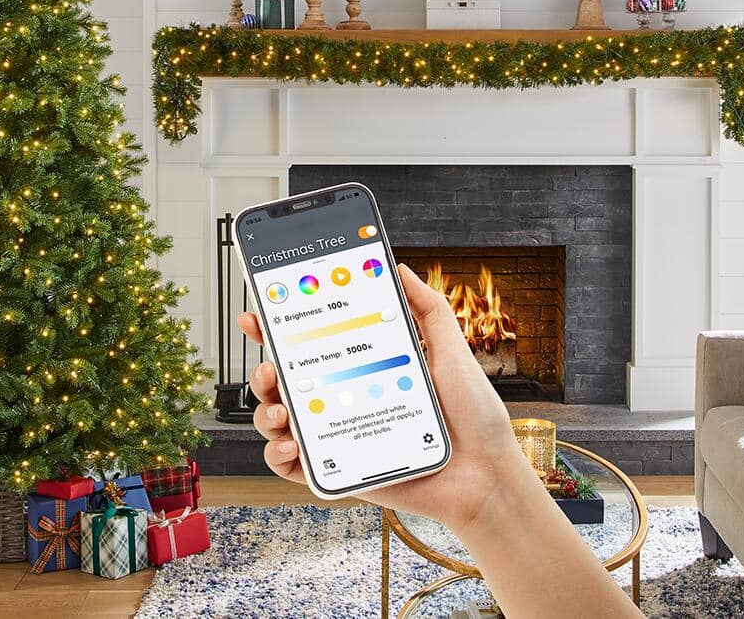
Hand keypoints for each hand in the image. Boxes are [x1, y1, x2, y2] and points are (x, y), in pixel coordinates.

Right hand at [240, 263, 524, 531]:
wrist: (485, 474)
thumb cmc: (473, 417)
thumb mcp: (451, 352)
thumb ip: (428, 308)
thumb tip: (398, 268)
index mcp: (364, 367)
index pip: (313, 344)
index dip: (278, 329)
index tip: (259, 315)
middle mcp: (346, 398)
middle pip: (285, 382)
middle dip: (264, 372)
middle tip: (272, 370)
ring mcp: (339, 435)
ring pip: (280, 421)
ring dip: (266, 413)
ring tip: (281, 410)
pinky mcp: (340, 470)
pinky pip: (293, 466)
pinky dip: (278, 455)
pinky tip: (291, 446)